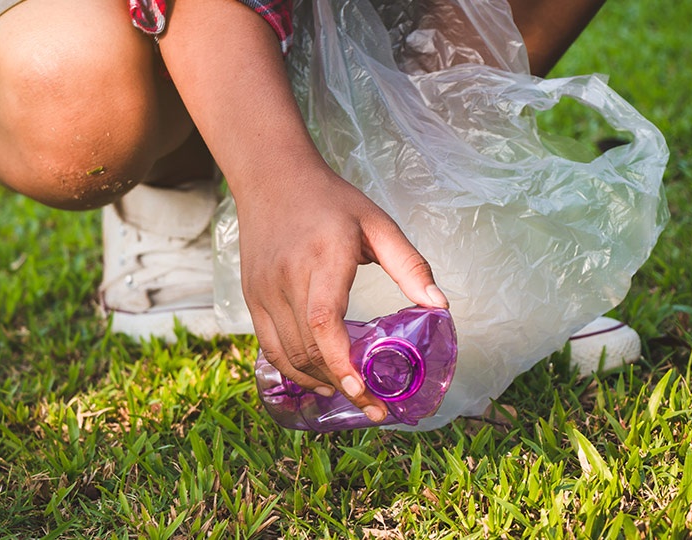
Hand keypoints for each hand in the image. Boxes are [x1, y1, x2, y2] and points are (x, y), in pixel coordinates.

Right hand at [236, 163, 448, 421]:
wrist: (271, 177)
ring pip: (286, 353)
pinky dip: (292, 368)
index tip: (365, 393)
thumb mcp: (377, 224)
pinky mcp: (252, 296)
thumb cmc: (330, 200)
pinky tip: (317, 377)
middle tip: (373, 406)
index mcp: (324, 258)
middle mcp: (288, 278)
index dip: (342, 364)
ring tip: (349, 395)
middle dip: (341, 385)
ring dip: (317, 381)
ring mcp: (264, 289)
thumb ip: (409, 264)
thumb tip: (439, 305)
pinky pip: (269, 344)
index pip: (325, 322)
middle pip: (308, 348)